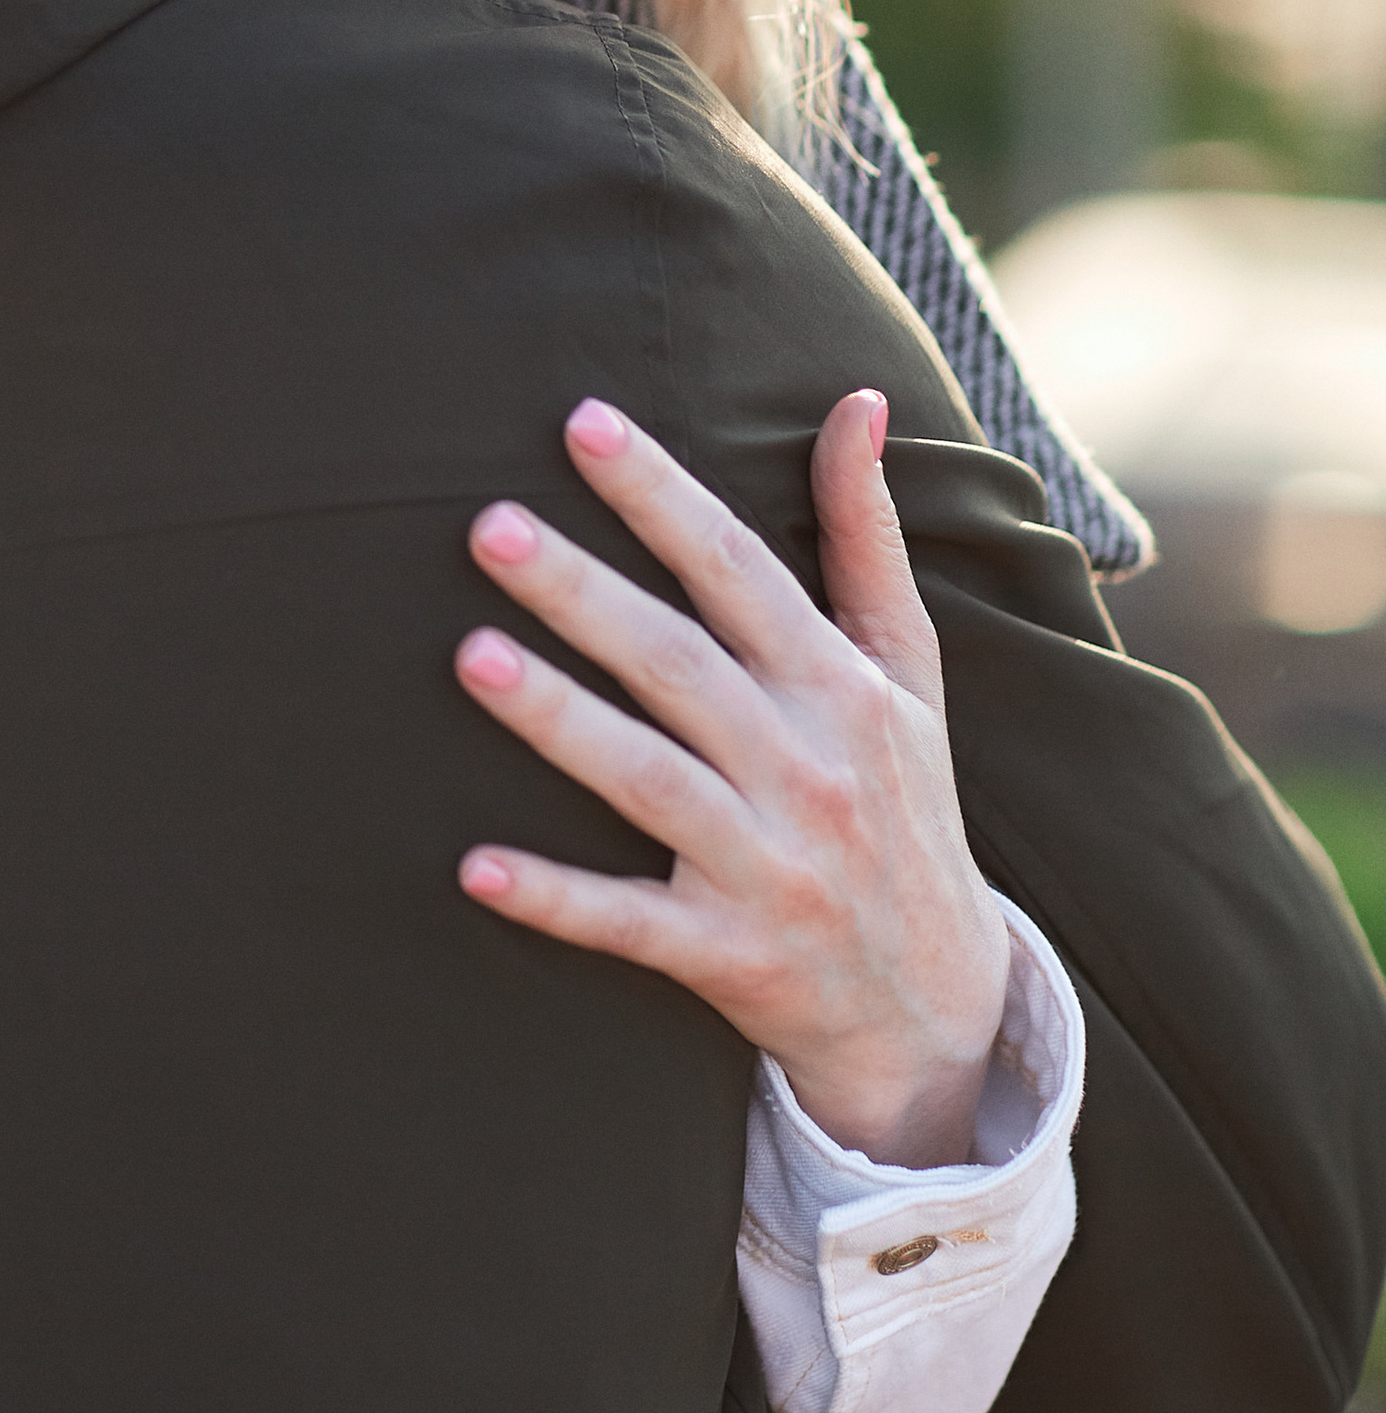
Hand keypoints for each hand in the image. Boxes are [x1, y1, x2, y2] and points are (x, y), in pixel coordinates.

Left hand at [452, 393, 1010, 1167]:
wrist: (942, 1010)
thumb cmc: (905, 806)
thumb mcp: (908, 669)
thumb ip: (869, 534)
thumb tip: (858, 402)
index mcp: (840, 687)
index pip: (738, 569)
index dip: (661, 495)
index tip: (582, 423)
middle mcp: (805, 767)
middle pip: (677, 663)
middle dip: (583, 592)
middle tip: (488, 525)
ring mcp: (767, 866)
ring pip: (650, 782)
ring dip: (561, 722)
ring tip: (470, 657)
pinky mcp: (729, 957)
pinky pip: (631, 925)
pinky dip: (557, 900)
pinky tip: (475, 867)